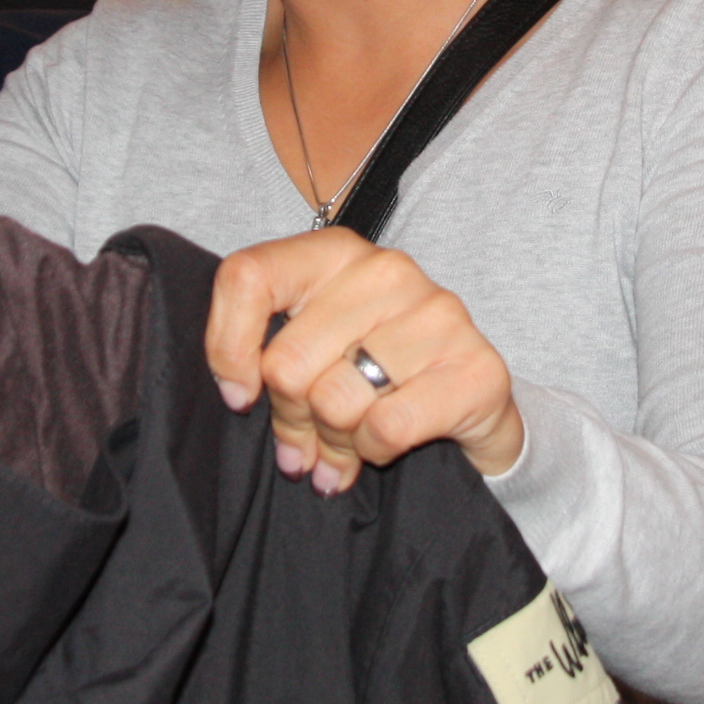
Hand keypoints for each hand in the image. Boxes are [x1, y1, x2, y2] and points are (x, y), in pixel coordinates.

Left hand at [205, 228, 526, 494]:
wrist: (473, 399)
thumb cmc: (376, 371)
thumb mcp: (312, 349)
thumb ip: (267, 356)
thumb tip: (239, 396)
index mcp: (335, 253)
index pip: (248, 277)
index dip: (227, 348)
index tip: (240, 395)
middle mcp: (386, 270)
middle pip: (287, 363)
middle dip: (291, 419)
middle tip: (308, 441)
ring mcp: (437, 314)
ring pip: (335, 402)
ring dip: (334, 441)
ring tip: (349, 444)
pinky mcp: (476, 367)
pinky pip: (385, 427)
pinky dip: (374, 450)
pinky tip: (384, 445)